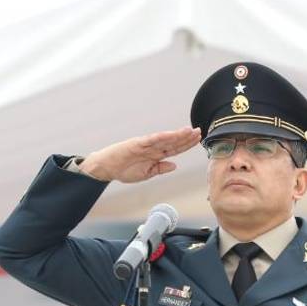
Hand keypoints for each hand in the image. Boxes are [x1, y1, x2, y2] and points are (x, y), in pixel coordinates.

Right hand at [81, 127, 200, 182]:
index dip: (186, 145)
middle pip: (173, 142)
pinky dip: (162, 137)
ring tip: (189, 131)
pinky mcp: (137, 144)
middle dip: (186, 138)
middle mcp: (153, 148)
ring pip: (165, 139)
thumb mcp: (147, 174)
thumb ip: (160, 169)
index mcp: (156, 155)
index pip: (174, 149)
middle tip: (199, 132)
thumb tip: (174, 165)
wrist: (107, 169)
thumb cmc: (125, 170)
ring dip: (177, 135)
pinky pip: (151, 140)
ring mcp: (146, 145)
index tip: (197, 140)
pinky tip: (171, 134)